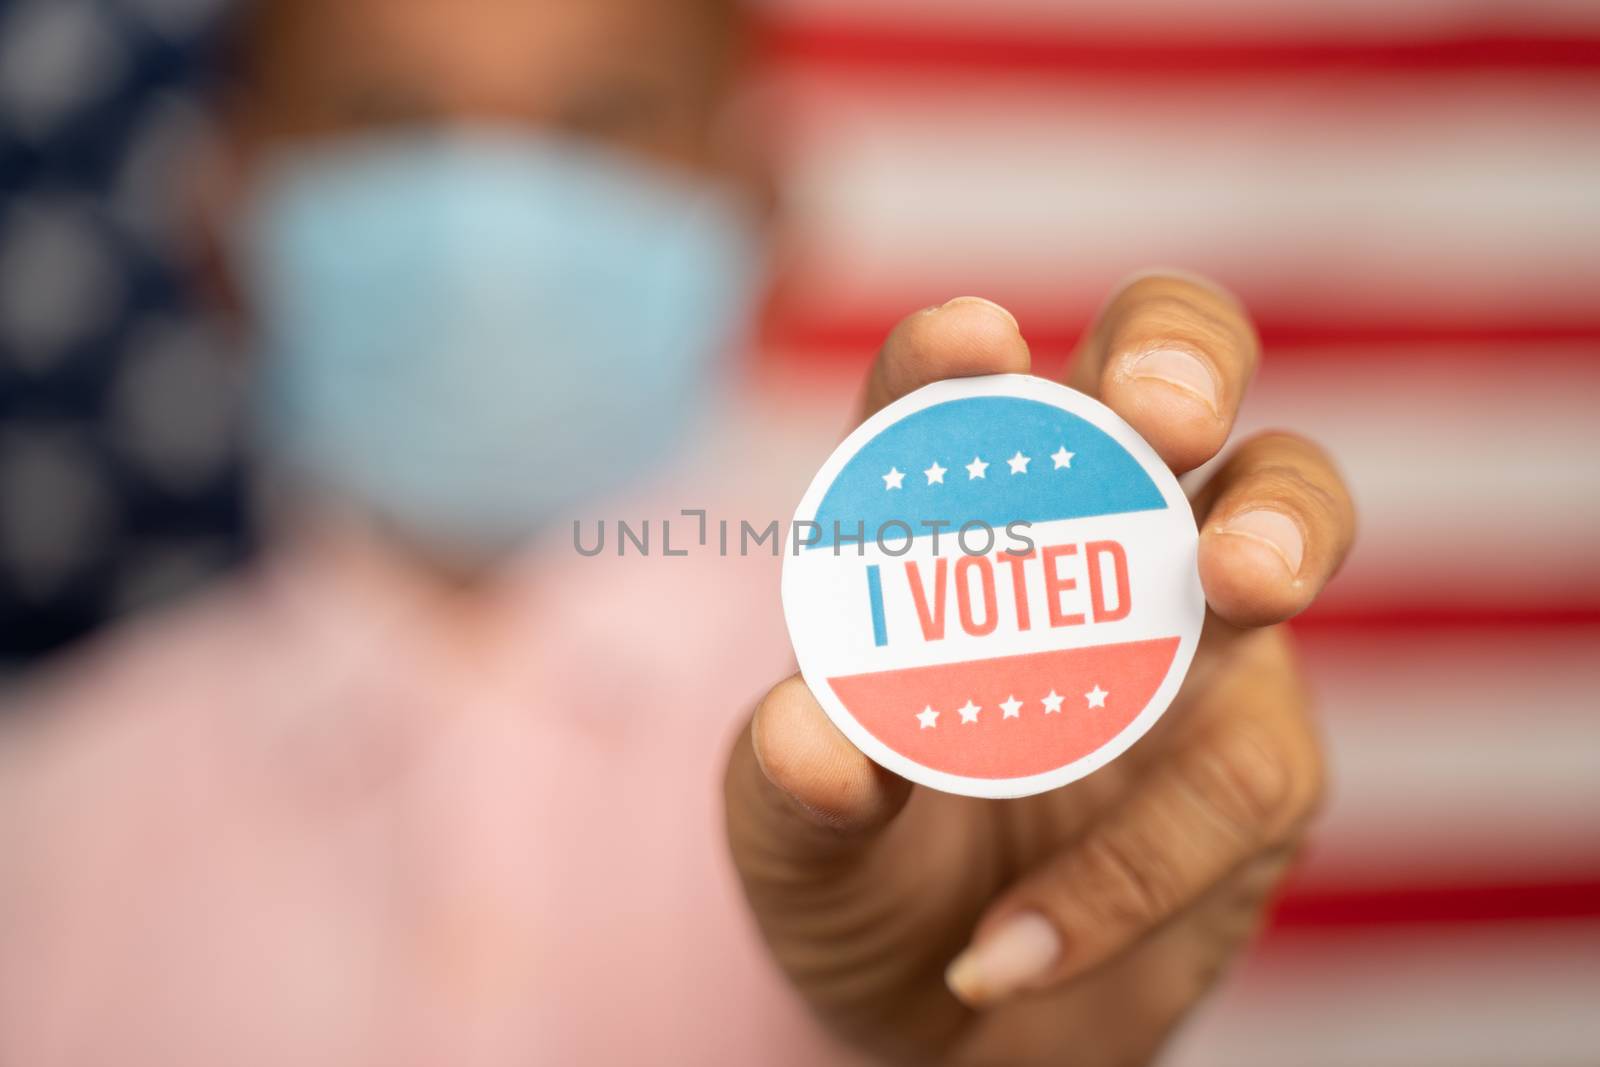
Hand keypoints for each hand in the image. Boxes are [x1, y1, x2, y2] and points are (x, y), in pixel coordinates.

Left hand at [725, 277, 1356, 1064]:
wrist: (933, 1016)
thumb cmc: (856, 876)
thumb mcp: (795, 837)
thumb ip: (799, 785)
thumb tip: (812, 741)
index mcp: (949, 525)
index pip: (953, 402)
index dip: (956, 356)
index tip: (971, 344)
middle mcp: (1088, 548)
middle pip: (1169, 386)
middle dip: (1181, 359)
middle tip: (1161, 412)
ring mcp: (1192, 644)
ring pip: (1285, 523)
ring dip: (1278, 531)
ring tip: (1240, 578)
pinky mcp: (1257, 770)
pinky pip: (1235, 786)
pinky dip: (1131, 869)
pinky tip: (1017, 945)